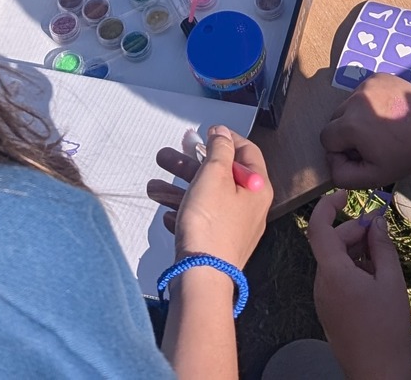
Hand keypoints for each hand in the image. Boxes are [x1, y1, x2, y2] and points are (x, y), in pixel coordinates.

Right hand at [148, 125, 272, 268]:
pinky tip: (168, 214)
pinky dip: (184, 213)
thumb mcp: (214, 175)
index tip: (206, 133)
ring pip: (206, 198)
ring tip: (153, 187)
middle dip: (190, 164)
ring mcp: (234, 228)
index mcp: (257, 188)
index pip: (247, 152)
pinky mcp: (218, 245)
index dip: (226, 138)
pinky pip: (201, 221)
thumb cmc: (211, 224)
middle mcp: (250, 208)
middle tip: (167, 156)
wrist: (202, 277)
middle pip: (221, 175)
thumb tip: (223, 133)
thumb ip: (219, 149)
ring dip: (180, 188)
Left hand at [306, 192, 410, 379]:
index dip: (328, 206)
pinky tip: (374, 276)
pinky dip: (352, 268)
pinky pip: (336, 279)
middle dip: (353, 231)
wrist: (378, 372)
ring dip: (354, 250)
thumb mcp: (390, 282)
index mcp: (333, 272)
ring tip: (382, 256)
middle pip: (330, 244)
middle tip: (380, 230)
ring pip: (334, 261)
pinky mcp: (329, 310)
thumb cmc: (387, 328)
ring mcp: (322, 298)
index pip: (318, 228)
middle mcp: (321, 283)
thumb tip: (376, 221)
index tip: (345, 195)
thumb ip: (382, 247)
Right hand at [320, 75, 410, 188]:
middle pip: (335, 119)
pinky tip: (387, 112)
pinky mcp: (378, 76)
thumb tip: (331, 161)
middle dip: (348, 133)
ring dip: (358, 117)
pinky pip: (362, 92)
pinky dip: (370, 102)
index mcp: (351, 125)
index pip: (326, 138)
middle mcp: (355, 100)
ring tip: (382, 127)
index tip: (362, 154)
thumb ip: (343, 176)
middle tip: (373, 142)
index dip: (341, 151)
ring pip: (348, 105)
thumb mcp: (374, 177)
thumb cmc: (406, 155)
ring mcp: (367, 84)